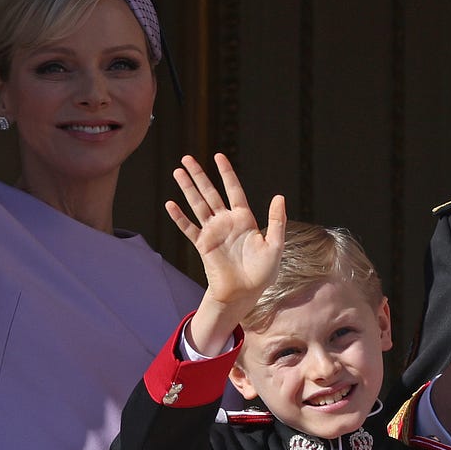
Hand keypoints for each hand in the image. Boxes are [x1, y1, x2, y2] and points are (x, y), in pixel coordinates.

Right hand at [167, 153, 285, 354]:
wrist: (245, 293)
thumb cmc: (263, 271)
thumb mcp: (275, 245)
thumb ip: (276, 221)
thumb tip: (279, 196)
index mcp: (244, 218)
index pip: (233, 189)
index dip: (226, 173)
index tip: (218, 156)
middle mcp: (226, 221)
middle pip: (210, 192)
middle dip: (199, 175)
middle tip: (187, 158)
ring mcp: (213, 232)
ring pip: (197, 205)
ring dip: (187, 189)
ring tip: (177, 172)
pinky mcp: (203, 245)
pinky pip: (189, 228)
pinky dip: (179, 217)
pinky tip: (170, 204)